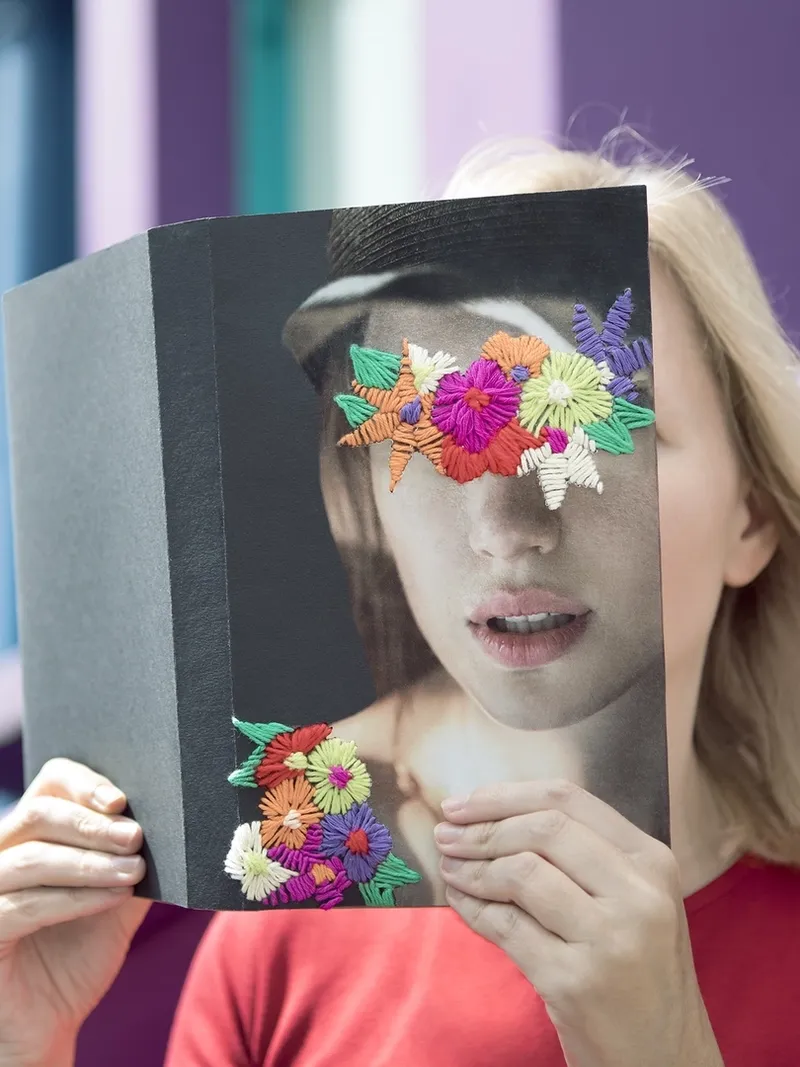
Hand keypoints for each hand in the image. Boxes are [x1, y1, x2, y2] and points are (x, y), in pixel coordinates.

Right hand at [0, 759, 148, 1066]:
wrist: (47, 1023)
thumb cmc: (78, 952)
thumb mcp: (117, 897)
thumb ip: (136, 860)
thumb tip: (180, 827)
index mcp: (33, 832)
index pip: (51, 782)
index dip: (85, 784)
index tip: (122, 800)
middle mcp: (1, 853)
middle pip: (39, 813)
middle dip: (93, 824)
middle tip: (136, 838)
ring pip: (33, 857)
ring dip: (91, 862)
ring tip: (135, 871)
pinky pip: (25, 905)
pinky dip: (75, 898)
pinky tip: (115, 897)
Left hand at [435, 781, 723, 1066]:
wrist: (665, 1059)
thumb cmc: (641, 975)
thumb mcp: (635, 903)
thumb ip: (585, 857)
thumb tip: (494, 816)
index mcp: (652, 861)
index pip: (569, 798)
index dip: (504, 795)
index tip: (463, 803)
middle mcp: (638, 894)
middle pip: (542, 828)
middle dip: (481, 827)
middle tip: (446, 835)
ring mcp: (609, 939)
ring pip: (520, 872)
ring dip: (472, 867)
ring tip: (450, 868)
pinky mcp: (576, 982)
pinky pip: (506, 926)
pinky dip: (472, 908)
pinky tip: (460, 902)